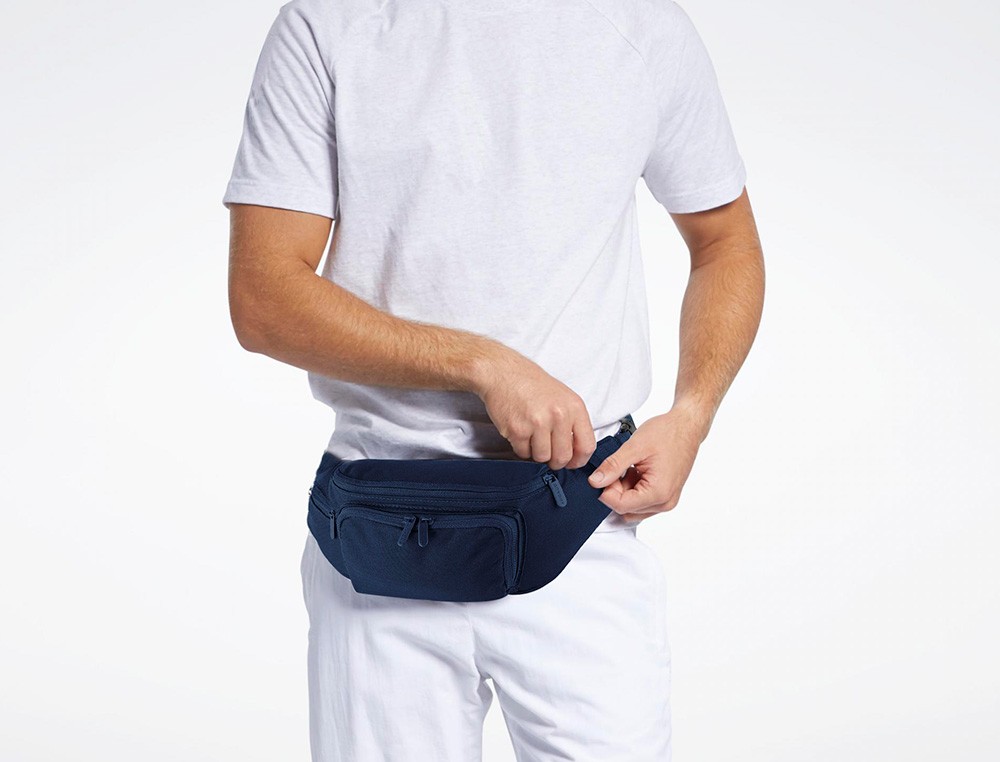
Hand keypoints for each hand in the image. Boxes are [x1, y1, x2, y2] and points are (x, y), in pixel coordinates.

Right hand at [470, 344, 596, 469]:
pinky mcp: (517, 430)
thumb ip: (572, 423)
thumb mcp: (563, 398)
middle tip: (548, 453)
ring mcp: (538, 423)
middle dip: (555, 461)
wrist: (503, 373)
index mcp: (574, 407)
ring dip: (536, 452)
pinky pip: (523, 453)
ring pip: (542, 458)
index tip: (572, 462)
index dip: (579, 460)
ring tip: (531, 435)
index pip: (587, 446)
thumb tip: (576, 453)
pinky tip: (520, 431)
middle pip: (563, 457)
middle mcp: (558, 415)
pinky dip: (521, 447)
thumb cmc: (532, 385)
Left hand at [587, 405, 710, 521]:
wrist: (687, 427)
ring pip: (632, 506)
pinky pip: (641, 501)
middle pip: (625, 508)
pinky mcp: (665, 496)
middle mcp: (665, 503)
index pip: (620, 505)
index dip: (606, 491)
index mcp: (659, 493)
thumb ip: (613, 466)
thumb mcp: (634, 447)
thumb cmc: (668, 433)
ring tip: (630, 467)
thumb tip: (595, 482)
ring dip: (624, 490)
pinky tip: (637, 471)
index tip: (605, 473)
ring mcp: (666, 501)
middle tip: (619, 467)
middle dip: (615, 489)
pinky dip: (633, 488)